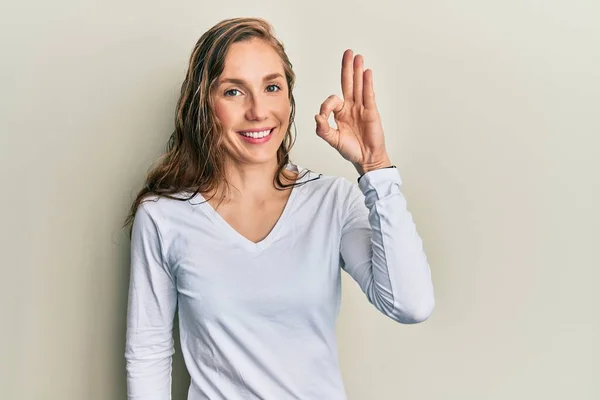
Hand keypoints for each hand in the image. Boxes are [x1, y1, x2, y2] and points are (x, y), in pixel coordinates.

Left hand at [315, 49, 390, 174]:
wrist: (366, 158)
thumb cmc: (350, 150)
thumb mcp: (332, 140)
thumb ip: (323, 129)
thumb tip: (316, 117)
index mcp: (340, 113)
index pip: (332, 100)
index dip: (326, 106)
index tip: (323, 117)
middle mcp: (351, 107)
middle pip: (348, 84)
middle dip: (347, 68)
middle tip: (348, 53)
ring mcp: (362, 108)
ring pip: (359, 86)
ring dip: (358, 71)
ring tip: (358, 57)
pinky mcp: (371, 112)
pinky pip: (368, 95)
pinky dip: (367, 84)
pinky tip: (366, 72)